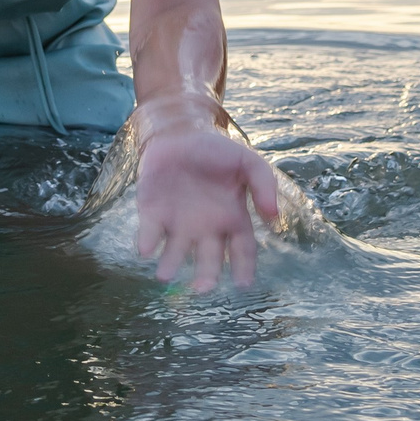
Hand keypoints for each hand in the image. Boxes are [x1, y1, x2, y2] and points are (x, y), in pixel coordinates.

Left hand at [134, 125, 280, 292]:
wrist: (179, 133)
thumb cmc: (216, 150)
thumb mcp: (247, 161)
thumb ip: (263, 185)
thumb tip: (274, 218)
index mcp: (232, 218)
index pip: (242, 250)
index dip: (244, 268)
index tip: (243, 284)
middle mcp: (206, 228)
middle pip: (208, 260)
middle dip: (205, 276)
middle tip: (202, 287)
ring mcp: (178, 224)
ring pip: (175, 253)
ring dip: (170, 266)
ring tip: (165, 275)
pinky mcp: (152, 213)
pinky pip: (150, 233)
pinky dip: (147, 242)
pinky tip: (145, 249)